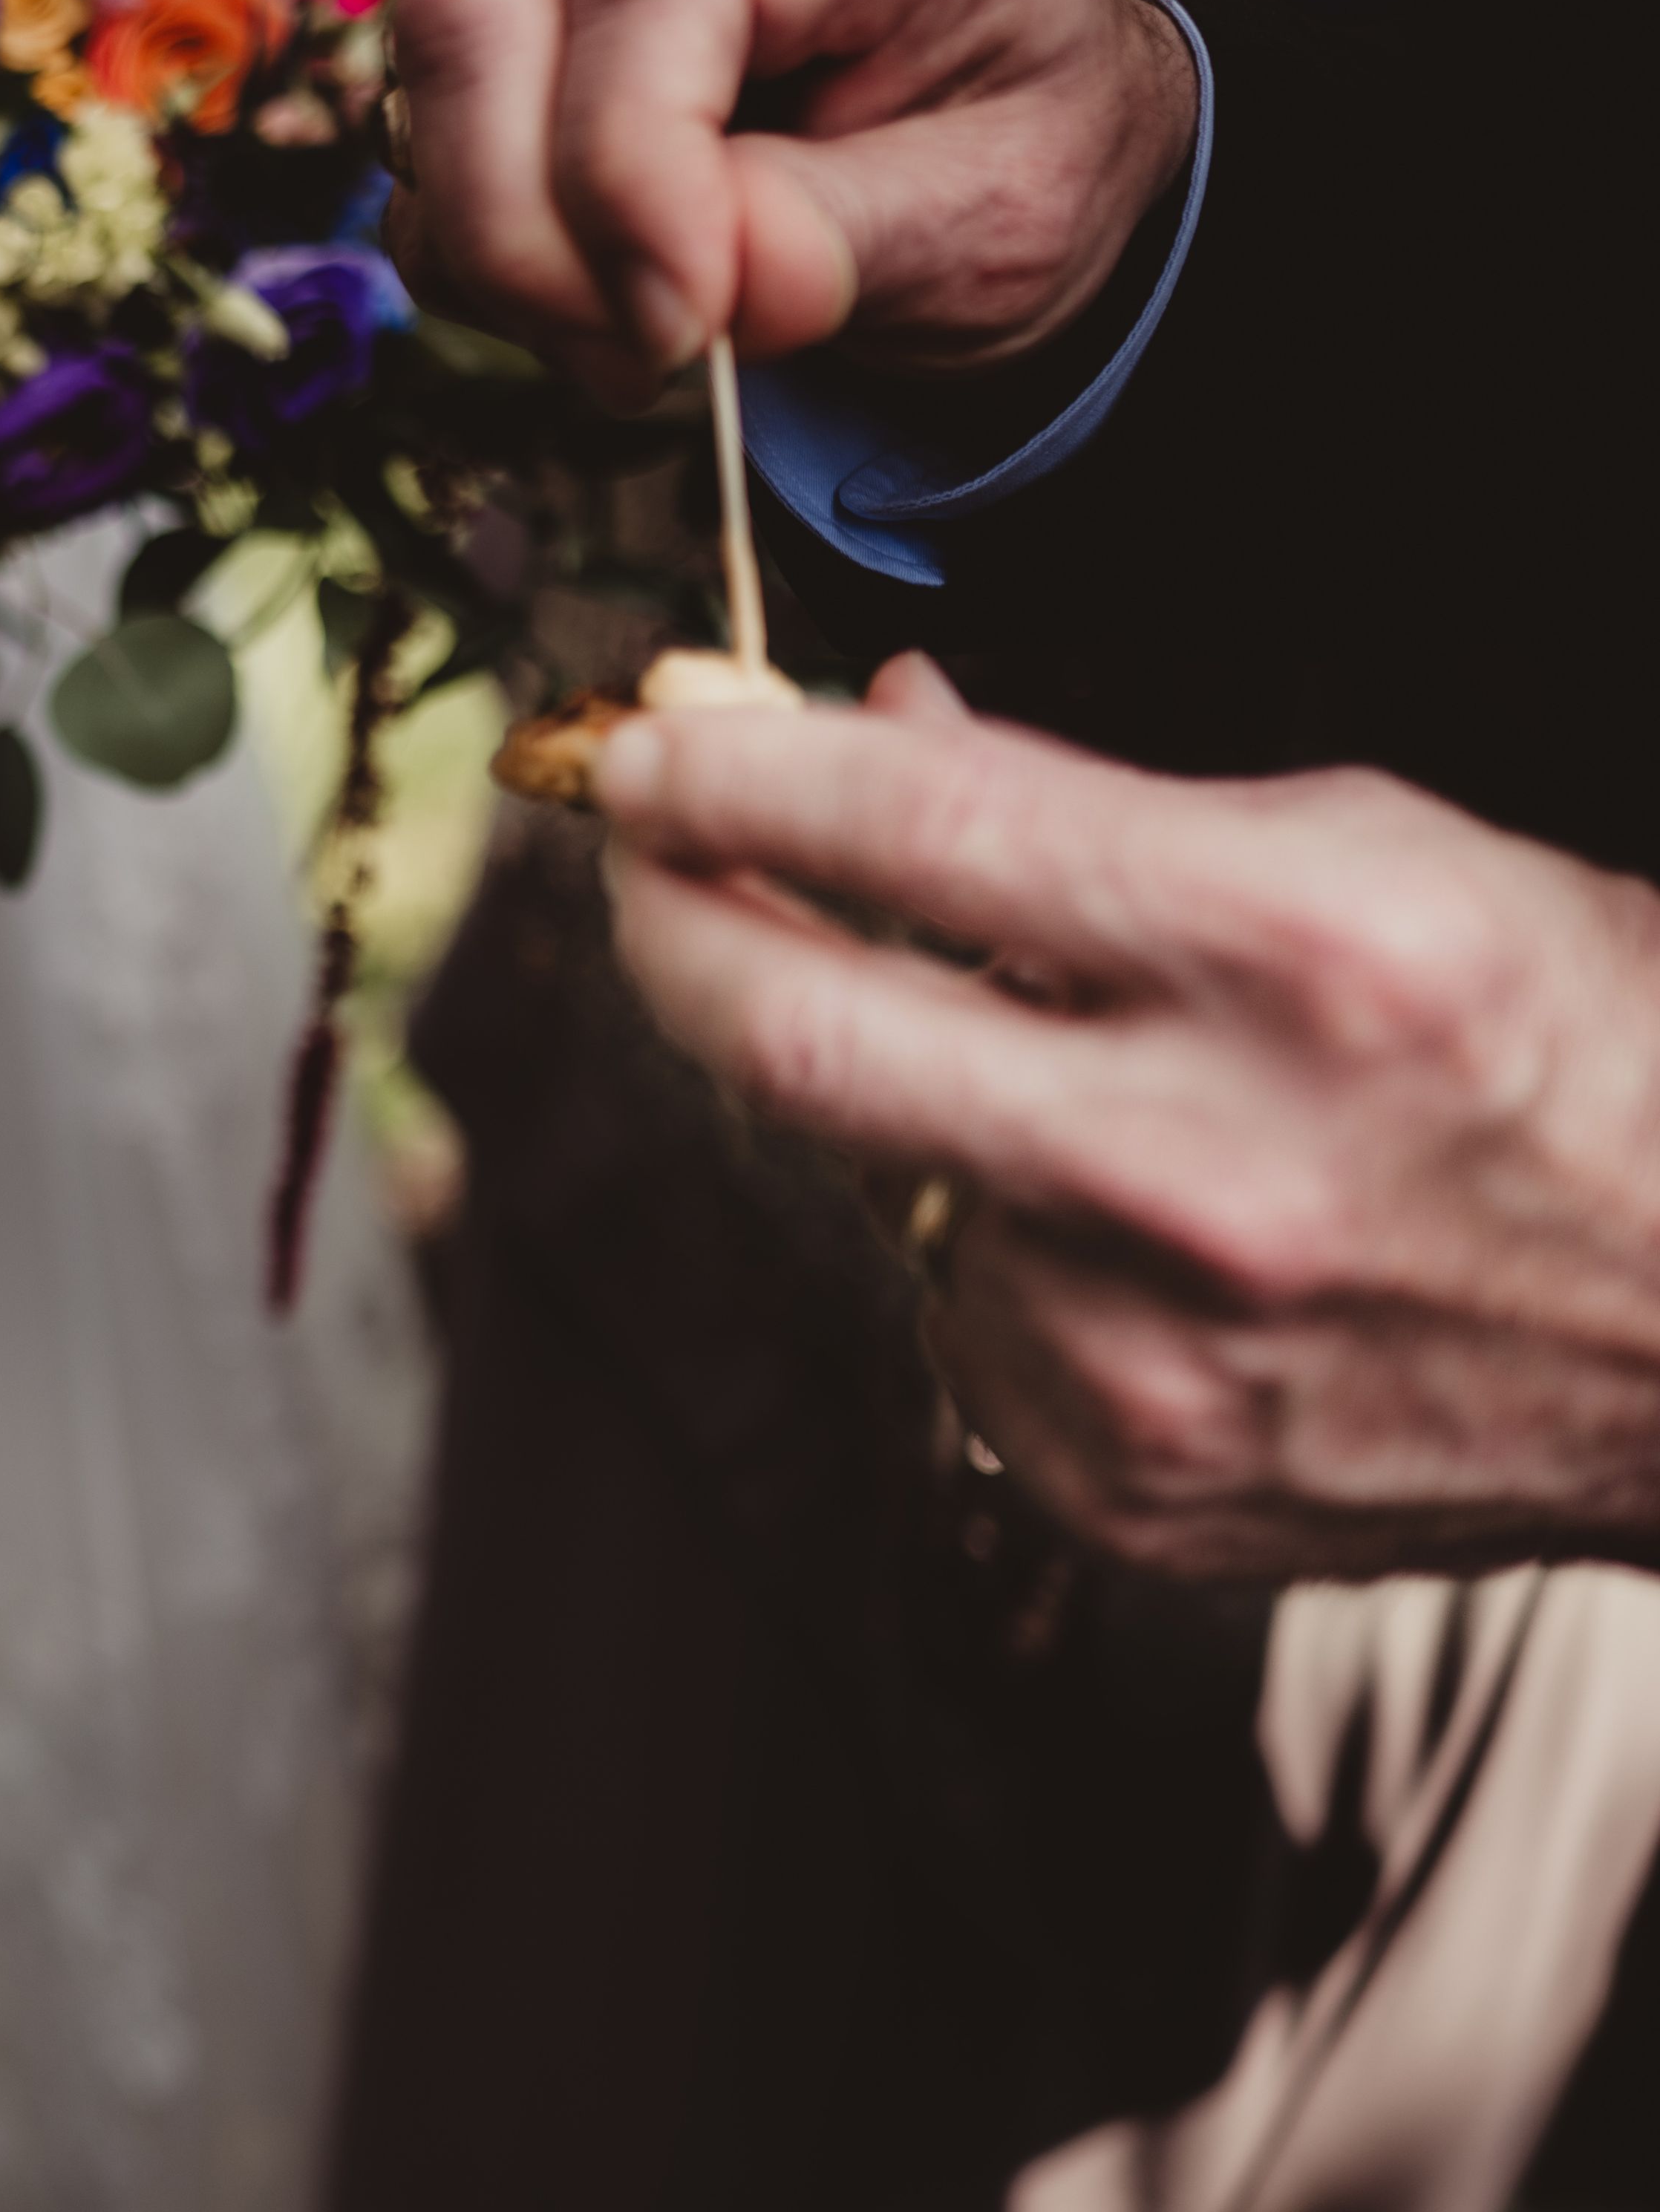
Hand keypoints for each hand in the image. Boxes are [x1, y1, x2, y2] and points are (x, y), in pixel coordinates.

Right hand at [382, 0, 1198, 407]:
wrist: (1001, 136)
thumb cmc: (1018, 151)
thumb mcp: (998, 219)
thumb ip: (854, 240)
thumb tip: (707, 292)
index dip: (631, 166)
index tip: (687, 330)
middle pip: (483, 5)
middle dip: (523, 227)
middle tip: (643, 365)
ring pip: (428, 65)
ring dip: (495, 251)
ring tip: (635, 352)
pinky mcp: (515, 3)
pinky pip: (420, 137)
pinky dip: (476, 255)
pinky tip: (596, 305)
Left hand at [597, 657, 1659, 1578]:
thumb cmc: (1588, 1062)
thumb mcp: (1380, 858)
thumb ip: (1089, 807)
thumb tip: (866, 732)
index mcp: (1301, 961)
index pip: (908, 835)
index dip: (732, 776)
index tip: (648, 748)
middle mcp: (1208, 1169)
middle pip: (792, 1036)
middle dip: (671, 928)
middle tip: (646, 867)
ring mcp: (1157, 1353)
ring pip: (880, 1182)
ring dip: (918, 1109)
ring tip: (1087, 1090)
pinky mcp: (1131, 1479)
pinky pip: (963, 1320)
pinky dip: (1010, 1251)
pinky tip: (1157, 1246)